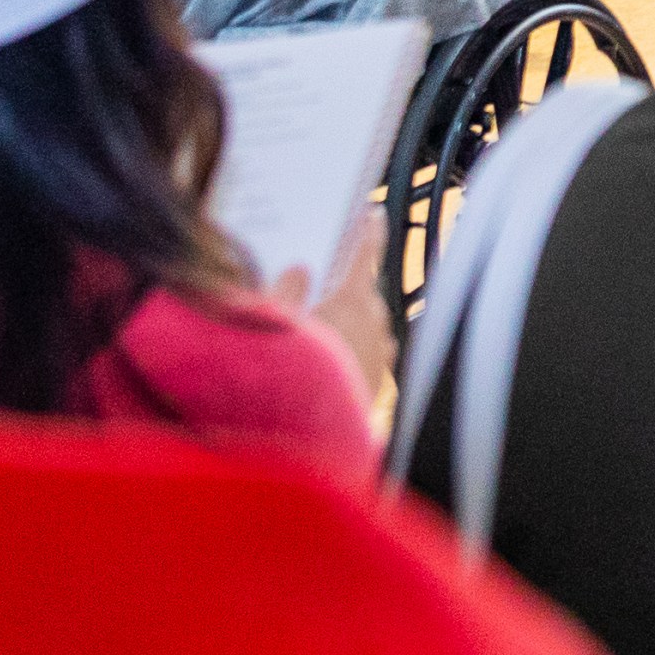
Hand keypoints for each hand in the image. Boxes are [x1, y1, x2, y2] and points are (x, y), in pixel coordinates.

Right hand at [272, 209, 396, 414]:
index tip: (371, 213)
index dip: (366, 230)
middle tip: (322, 282)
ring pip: (368, 325)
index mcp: (353, 301)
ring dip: (348, 321)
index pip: (364, 253)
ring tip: (317, 326)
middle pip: (364, 293)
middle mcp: (376, 325)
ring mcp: (382, 356)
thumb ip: (284, 294)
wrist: (309, 441)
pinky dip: (351, 349)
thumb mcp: (272, 326)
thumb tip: (298, 272)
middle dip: (346, 287)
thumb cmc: (286, 378)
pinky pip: (368, 354)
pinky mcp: (378, 385)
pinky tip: (326, 358)